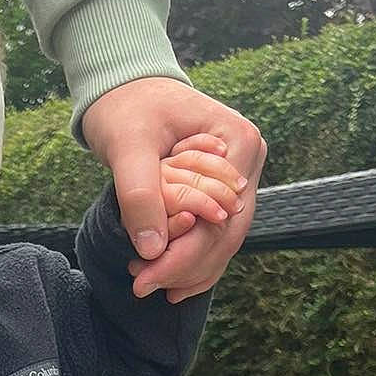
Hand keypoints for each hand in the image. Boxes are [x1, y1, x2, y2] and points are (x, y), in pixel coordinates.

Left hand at [81, 78, 266, 301]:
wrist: (127, 88)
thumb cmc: (127, 108)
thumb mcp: (127, 147)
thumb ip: (140, 195)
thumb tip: (153, 249)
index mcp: (238, 140)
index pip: (220, 215)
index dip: (186, 255)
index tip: (146, 279)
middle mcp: (248, 160)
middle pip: (228, 233)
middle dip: (187, 266)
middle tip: (144, 287)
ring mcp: (240, 176)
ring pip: (224, 239)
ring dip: (189, 268)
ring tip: (151, 286)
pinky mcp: (222, 189)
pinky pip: (215, 233)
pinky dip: (193, 259)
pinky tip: (169, 282)